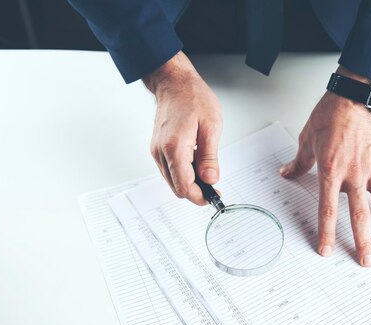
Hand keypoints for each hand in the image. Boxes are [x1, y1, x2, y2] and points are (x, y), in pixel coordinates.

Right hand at [144, 51, 222, 204]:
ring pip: (172, 181)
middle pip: (176, 188)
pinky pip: (169, 170)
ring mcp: (157, 151)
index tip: (213, 196)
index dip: (200, 196)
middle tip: (213, 187)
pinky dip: (183, 173)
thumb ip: (210, 156)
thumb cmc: (192, 97)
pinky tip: (195, 164)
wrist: (173, 83)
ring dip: (189, 183)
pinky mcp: (157, 149)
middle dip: (195, 192)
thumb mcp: (211, 126)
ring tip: (206, 172)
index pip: (184, 186)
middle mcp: (161, 152)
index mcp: (174, 147)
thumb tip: (211, 179)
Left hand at [280, 69, 370, 266]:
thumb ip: (299, 162)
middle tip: (366, 262)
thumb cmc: (332, 113)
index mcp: (331, 170)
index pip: (328, 210)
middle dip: (362, 242)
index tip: (327, 250)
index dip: (327, 233)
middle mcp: (354, 174)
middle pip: (359, 216)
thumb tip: (286, 173)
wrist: (357, 94)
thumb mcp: (308, 138)